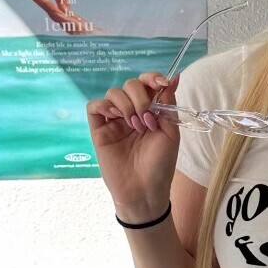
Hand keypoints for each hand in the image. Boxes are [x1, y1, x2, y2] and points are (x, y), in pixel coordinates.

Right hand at [85, 71, 181, 212]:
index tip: (161, 83)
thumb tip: (173, 77)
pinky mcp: (99, 130)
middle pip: (130, 84)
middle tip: (147, 119)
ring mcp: (114, 121)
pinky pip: (94, 106)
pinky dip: (104, 105)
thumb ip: (168, 104)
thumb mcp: (170, 132)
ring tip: (136, 126)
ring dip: (127, 104)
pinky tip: (116, 117)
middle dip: (141, 97)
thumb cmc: (160, 165)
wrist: (144, 190)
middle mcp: (132, 112)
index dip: (152, 78)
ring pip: (113, 92)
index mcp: (151, 111)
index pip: (147, 84)